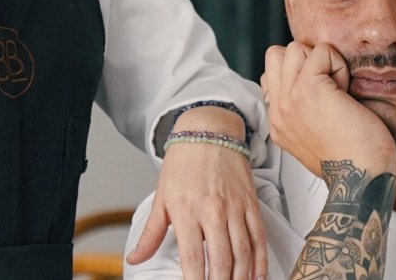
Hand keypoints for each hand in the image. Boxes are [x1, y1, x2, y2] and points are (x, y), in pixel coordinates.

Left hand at [127, 107, 267, 278]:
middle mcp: (213, 210)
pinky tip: (257, 277)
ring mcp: (235, 207)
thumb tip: (135, 258)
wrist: (208, 131)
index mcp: (186, 210)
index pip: (193, 257)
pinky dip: (260, 261)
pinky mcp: (250, 203)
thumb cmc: (183, 163)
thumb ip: (151, 233)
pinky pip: (259, 237)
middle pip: (221, 260)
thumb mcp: (162, 196)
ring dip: (240, 277)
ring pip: (243, 252)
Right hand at [262, 42, 395, 177]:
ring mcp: (290, 98)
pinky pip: (321, 52)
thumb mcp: (315, 141)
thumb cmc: (353, 161)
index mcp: (278, 122)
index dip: (297, 75)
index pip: (270, 76)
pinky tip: (346, 90)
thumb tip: (314, 94)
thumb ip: (303, 116)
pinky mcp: (309, 88)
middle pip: (275, 55)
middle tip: (327, 85)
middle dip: (303, 60)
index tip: (320, 98)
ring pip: (294, 47)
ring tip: (337, 87)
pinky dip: (338, 64)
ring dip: (321, 61)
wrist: (362, 178)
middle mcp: (278, 110)